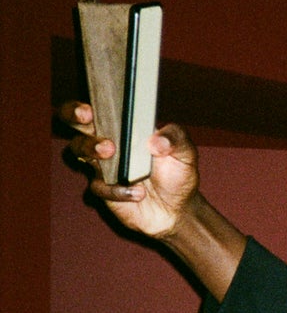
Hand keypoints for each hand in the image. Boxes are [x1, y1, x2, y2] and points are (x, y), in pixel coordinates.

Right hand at [59, 101, 245, 297]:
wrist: (177, 209)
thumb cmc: (177, 174)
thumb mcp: (185, 152)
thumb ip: (176, 138)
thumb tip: (156, 141)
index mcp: (125, 126)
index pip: (98, 106)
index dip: (85, 103)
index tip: (90, 106)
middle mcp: (107, 142)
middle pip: (76, 123)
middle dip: (73, 115)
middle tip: (88, 118)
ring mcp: (102, 166)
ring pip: (79, 152)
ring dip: (90, 147)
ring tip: (110, 151)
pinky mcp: (104, 190)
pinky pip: (99, 186)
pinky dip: (117, 189)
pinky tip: (138, 193)